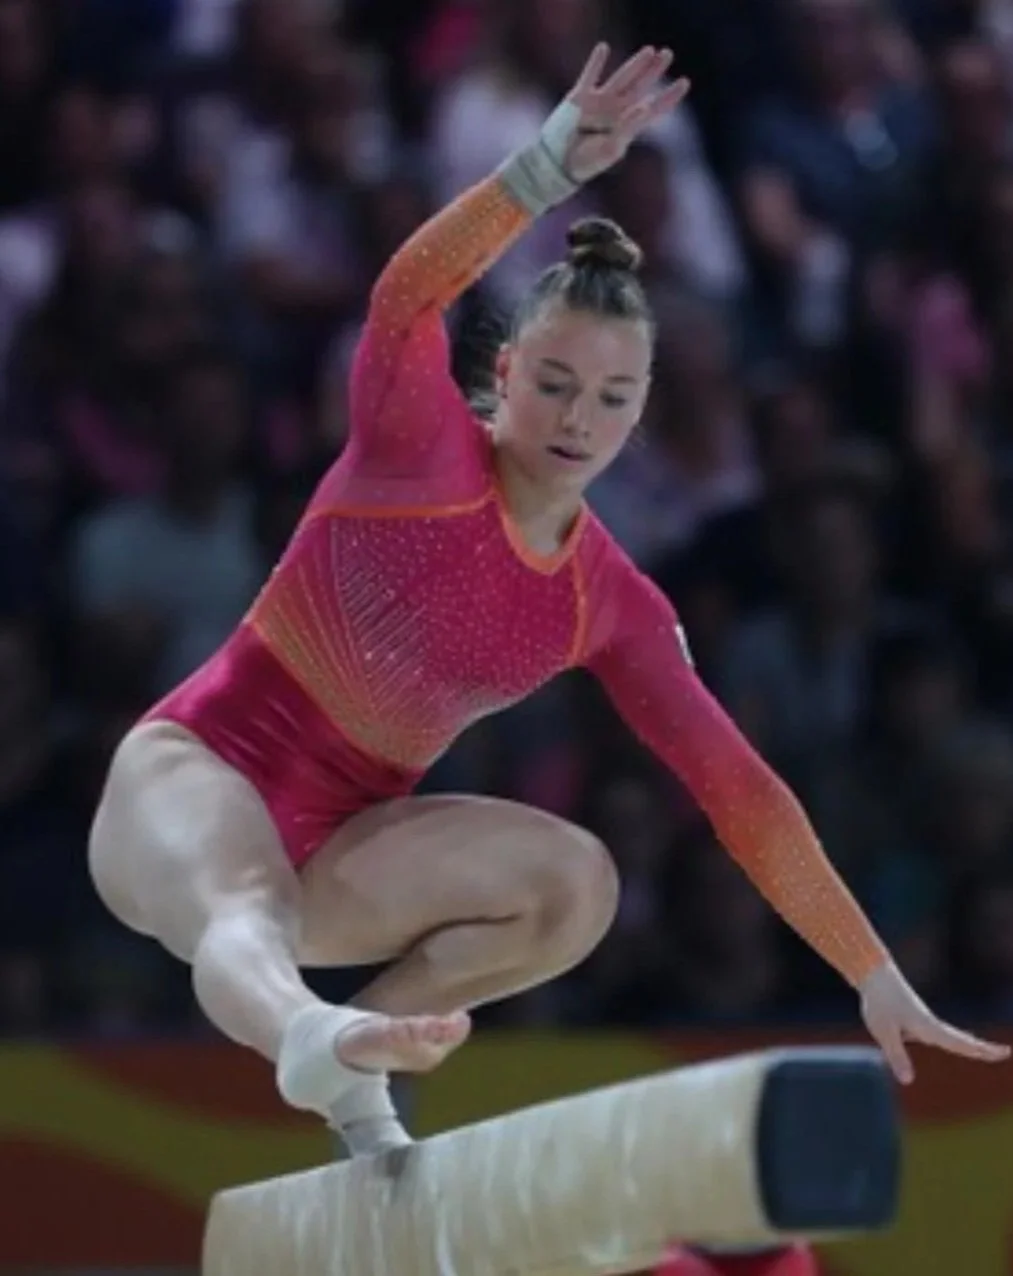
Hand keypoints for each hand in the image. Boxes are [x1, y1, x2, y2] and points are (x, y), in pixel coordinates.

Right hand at [561, 44, 689, 184]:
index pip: (654, 108)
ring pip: (621, 77)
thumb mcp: (611, 148)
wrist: (559, 164)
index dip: (669, 96)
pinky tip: (603, 48)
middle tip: (668, 54)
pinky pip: (589, 75)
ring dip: (635, 64)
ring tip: (649, 50)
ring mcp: (599, 102)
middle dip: (654, 71)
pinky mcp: (580, 98)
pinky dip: (596, 62)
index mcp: (628, 125)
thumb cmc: (587, 162)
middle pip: (640, 86)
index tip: (685, 82)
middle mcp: (616, 110)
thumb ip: (628, 127)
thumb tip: (643, 106)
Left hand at [859, 962, 1009, 1083]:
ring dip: (968, 1044)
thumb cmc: (879, 1002)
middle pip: (961, 1040)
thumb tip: (908, 1081)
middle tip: (1004, 1053)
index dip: (982, 1050)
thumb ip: (897, 1056)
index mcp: (928, 1027)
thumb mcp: (884, 1032)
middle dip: (981, 1048)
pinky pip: (937, 1033)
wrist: (873, 973)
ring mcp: (922, 1019)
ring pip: (950, 1036)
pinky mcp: (913, 1016)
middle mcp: (930, 1023)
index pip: (960, 1043)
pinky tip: (951, 1042)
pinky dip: (951, 1039)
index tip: (1004, 1052)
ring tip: (984, 1052)